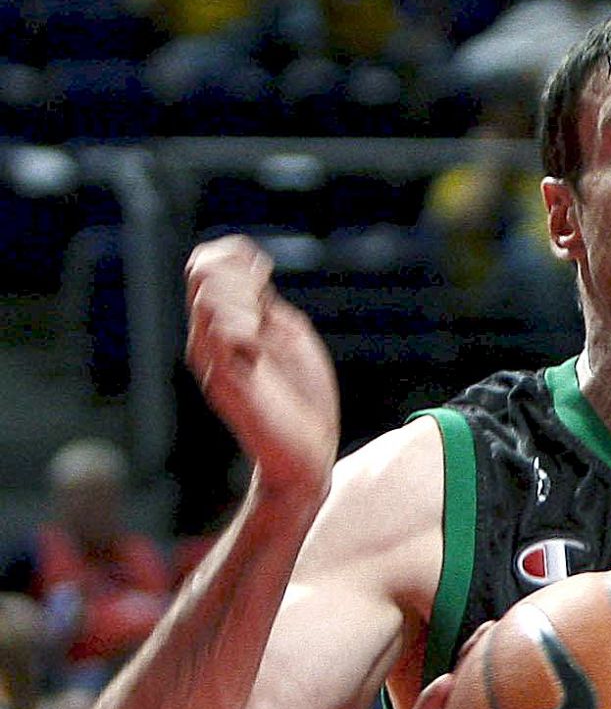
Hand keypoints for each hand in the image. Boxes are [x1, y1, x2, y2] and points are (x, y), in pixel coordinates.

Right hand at [184, 235, 339, 504]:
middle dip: (240, 277)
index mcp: (225, 322)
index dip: (232, 254)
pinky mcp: (223, 380)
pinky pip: (217, 334)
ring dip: (243, 304)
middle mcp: (208, 337)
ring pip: (208, 298)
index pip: (207, 264)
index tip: (263, 269)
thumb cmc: (302, 400)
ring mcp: (211, 359)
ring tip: (260, 339)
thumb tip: (249, 265)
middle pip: (203, 272)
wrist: (308, 454)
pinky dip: (242, 329)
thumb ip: (265, 303)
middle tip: (265, 311)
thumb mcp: (290, 335)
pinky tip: (256, 349)